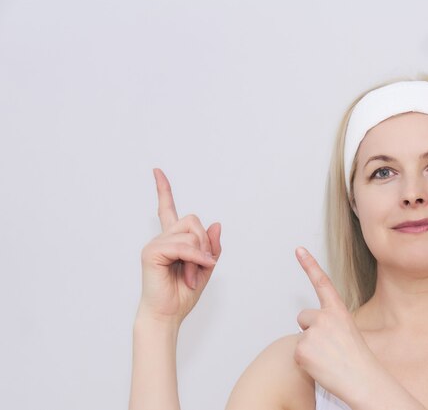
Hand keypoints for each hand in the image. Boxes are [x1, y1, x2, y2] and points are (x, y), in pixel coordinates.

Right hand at [138, 168, 221, 324]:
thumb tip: (216, 224)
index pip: (167, 209)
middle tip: (203, 266)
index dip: (163, 189)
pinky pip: (182, 246)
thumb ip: (211, 246)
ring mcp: (155, 244)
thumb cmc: (183, 294)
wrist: (168, 315)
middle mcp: (162, 238)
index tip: (156, 171)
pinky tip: (194, 272)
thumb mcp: (206, 267)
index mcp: (172, 240)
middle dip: (205, 243)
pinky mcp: (152, 252)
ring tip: (193, 274)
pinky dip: (195, 258)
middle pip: (193, 220)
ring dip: (200, 255)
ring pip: (190, 233)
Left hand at [294, 247, 380, 403]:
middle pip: (303, 317)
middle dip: (310, 330)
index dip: (309, 264)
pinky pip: (296, 354)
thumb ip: (330, 324)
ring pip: (301, 338)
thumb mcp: (348, 332)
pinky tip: (321, 367)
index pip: (322, 282)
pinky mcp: (302, 349)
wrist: (362, 381)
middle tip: (328, 347)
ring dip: (309, 349)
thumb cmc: (359, 361)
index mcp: (338, 311)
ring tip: (328, 360)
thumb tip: (313, 328)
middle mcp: (324, 317)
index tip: (298, 249)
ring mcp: (312, 333)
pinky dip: (305, 362)